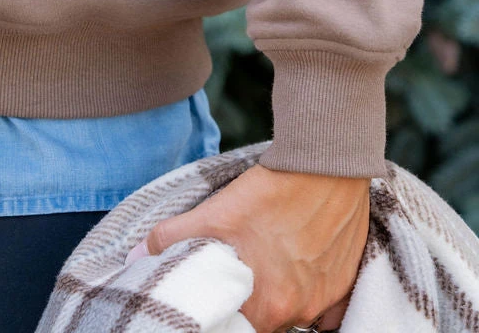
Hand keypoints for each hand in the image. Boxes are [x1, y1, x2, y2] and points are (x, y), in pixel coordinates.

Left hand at [124, 161, 370, 332]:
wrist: (327, 164)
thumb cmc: (271, 190)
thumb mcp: (213, 212)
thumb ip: (171, 238)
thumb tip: (134, 258)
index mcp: (267, 306)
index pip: (236, 328)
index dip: (222, 316)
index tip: (215, 300)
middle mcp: (299, 311)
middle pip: (265, 322)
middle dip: (248, 305)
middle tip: (236, 276)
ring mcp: (326, 299)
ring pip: (293, 310)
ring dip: (277, 294)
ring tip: (264, 262)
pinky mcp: (345, 283)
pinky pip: (323, 304)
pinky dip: (307, 291)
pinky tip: (295, 265)